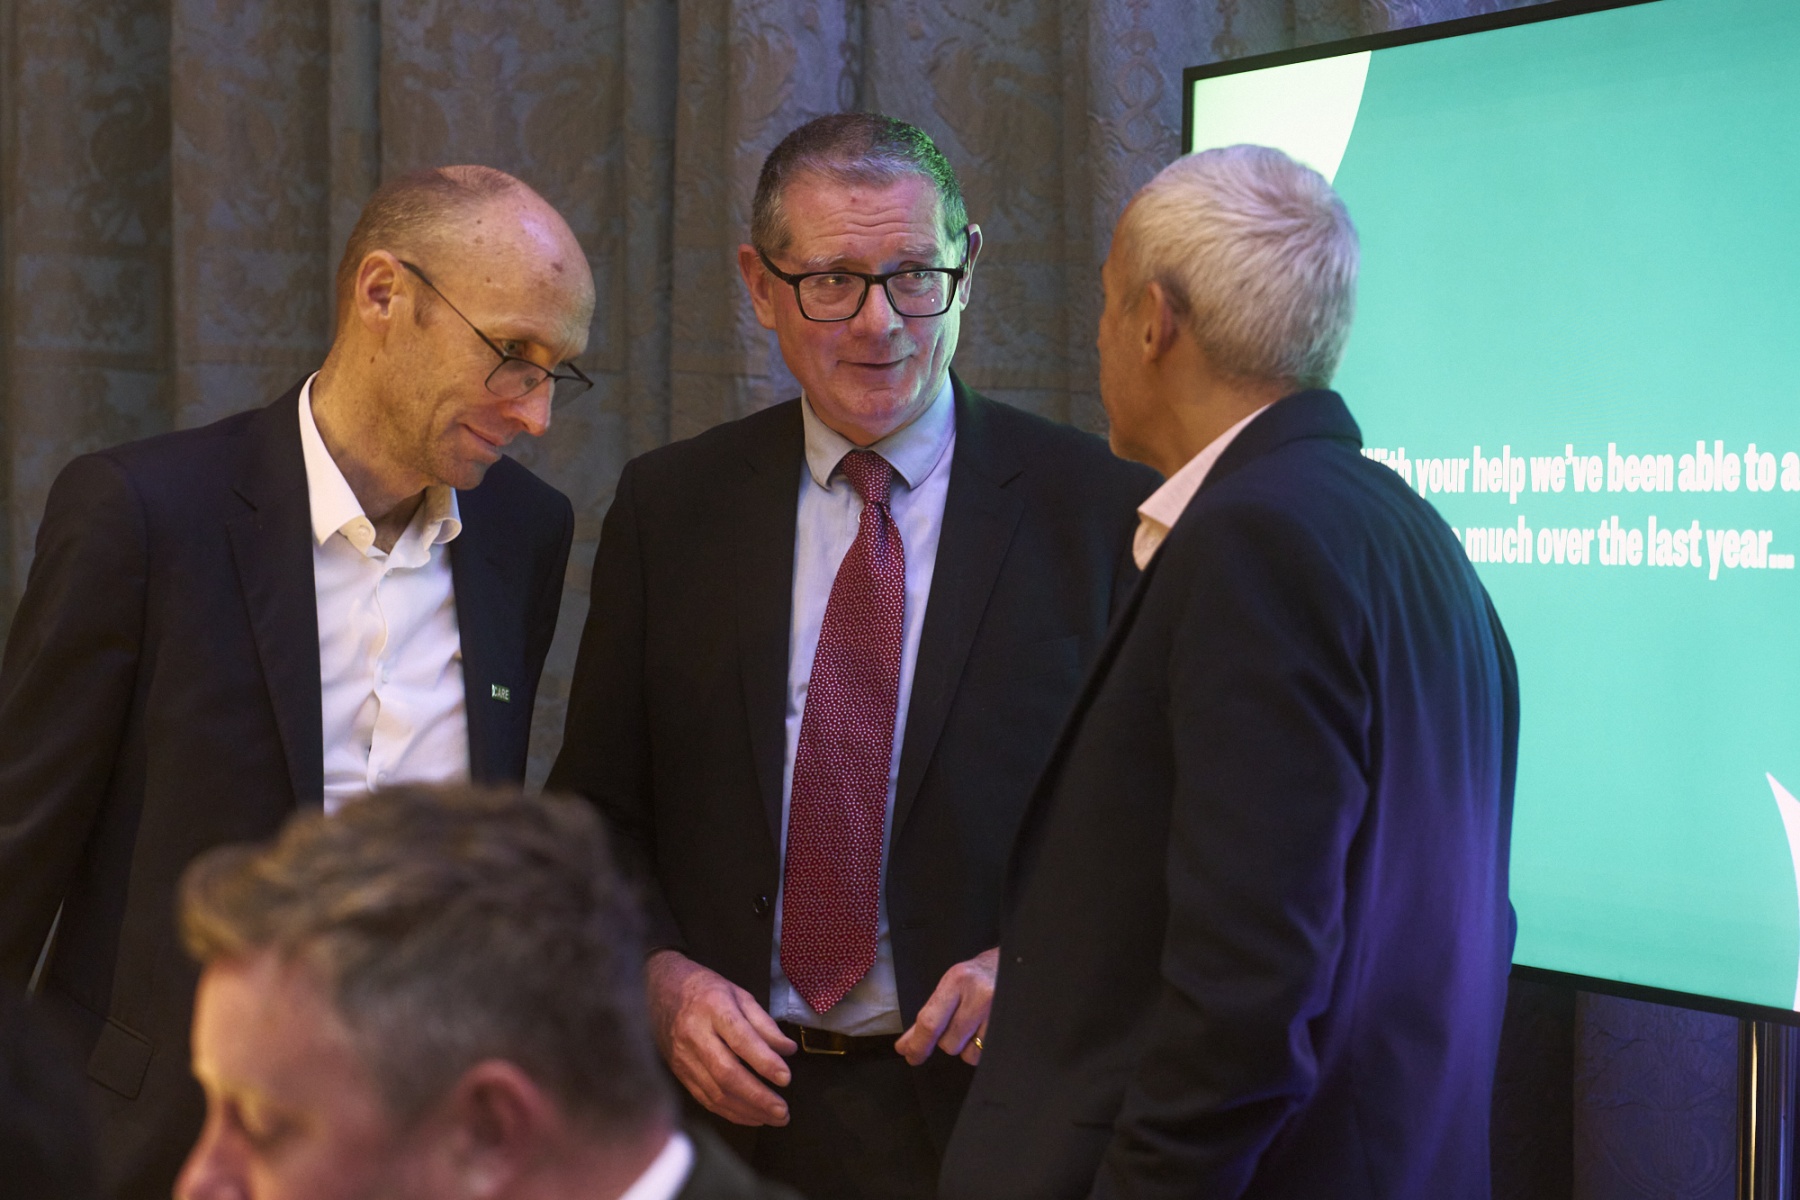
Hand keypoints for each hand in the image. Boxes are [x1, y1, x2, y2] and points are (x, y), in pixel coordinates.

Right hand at [645, 949, 797, 1125]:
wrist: (659, 991)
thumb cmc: (705, 990)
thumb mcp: (739, 994)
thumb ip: (764, 1023)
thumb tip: (787, 1051)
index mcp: (714, 1008)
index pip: (741, 1040)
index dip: (764, 1061)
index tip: (786, 1078)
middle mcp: (695, 1035)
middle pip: (727, 1073)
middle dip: (757, 1097)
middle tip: (783, 1112)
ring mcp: (684, 1057)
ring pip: (716, 1092)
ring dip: (747, 1111)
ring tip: (774, 1118)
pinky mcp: (679, 1073)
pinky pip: (705, 1099)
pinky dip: (731, 1112)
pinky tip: (751, 1116)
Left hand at [895, 947, 998, 1066]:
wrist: (1017, 963)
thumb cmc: (981, 976)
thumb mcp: (953, 985)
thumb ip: (929, 1016)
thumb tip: (906, 1046)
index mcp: (957, 980)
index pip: (930, 1022)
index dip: (918, 1045)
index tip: (910, 1056)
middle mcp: (978, 994)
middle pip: (949, 1042)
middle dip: (949, 1040)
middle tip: (960, 1022)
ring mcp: (998, 1011)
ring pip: (969, 1053)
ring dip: (969, 1047)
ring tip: (978, 1024)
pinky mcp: (1010, 1026)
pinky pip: (987, 1054)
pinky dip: (984, 1049)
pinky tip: (989, 1029)